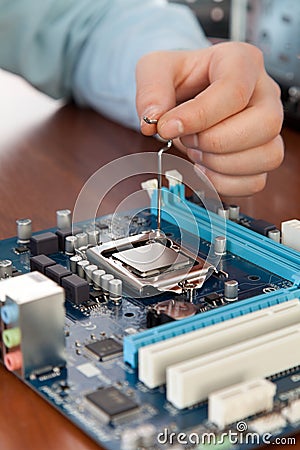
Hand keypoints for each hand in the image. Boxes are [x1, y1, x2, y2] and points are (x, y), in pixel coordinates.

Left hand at [136, 42, 283, 195]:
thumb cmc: (182, 78)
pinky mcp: (262, 154)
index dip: (198, 116)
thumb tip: (153, 120)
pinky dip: (225, 182)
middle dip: (215, 141)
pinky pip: (256, 181)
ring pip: (267, 156)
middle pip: (265, 125)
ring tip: (197, 151)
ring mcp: (268, 127)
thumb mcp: (156, 69)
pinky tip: (205, 169)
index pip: (234, 91)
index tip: (168, 127)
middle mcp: (264, 93)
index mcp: (242, 62)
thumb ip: (151, 90)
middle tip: (188, 138)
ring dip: (221, 164)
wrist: (190, 93)